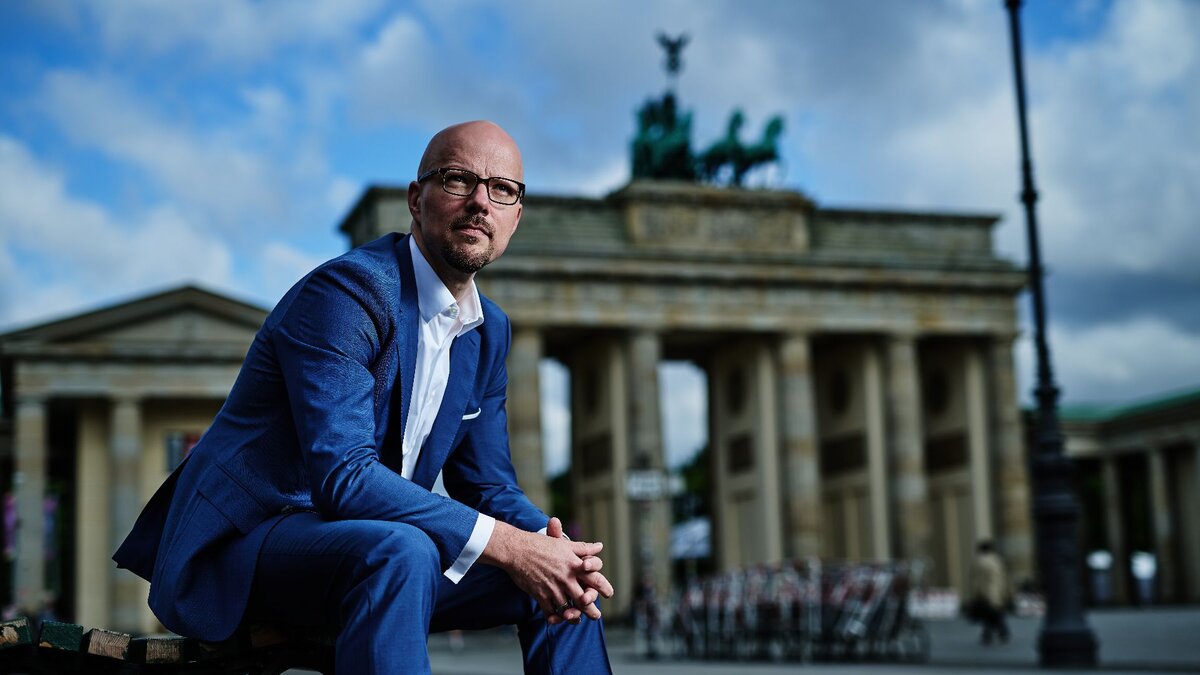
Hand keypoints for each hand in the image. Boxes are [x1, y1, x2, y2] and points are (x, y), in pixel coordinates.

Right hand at [481, 520, 612, 625]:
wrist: (516, 550)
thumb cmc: (540, 544)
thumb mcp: (564, 544)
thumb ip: (583, 548)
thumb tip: (599, 547)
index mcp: (574, 565)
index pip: (594, 578)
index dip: (603, 587)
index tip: (608, 593)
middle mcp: (566, 579)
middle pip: (583, 599)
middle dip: (591, 609)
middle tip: (596, 616)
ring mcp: (553, 589)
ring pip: (568, 608)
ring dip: (573, 616)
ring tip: (577, 620)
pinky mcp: (540, 595)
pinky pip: (551, 612)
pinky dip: (555, 617)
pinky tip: (558, 619)